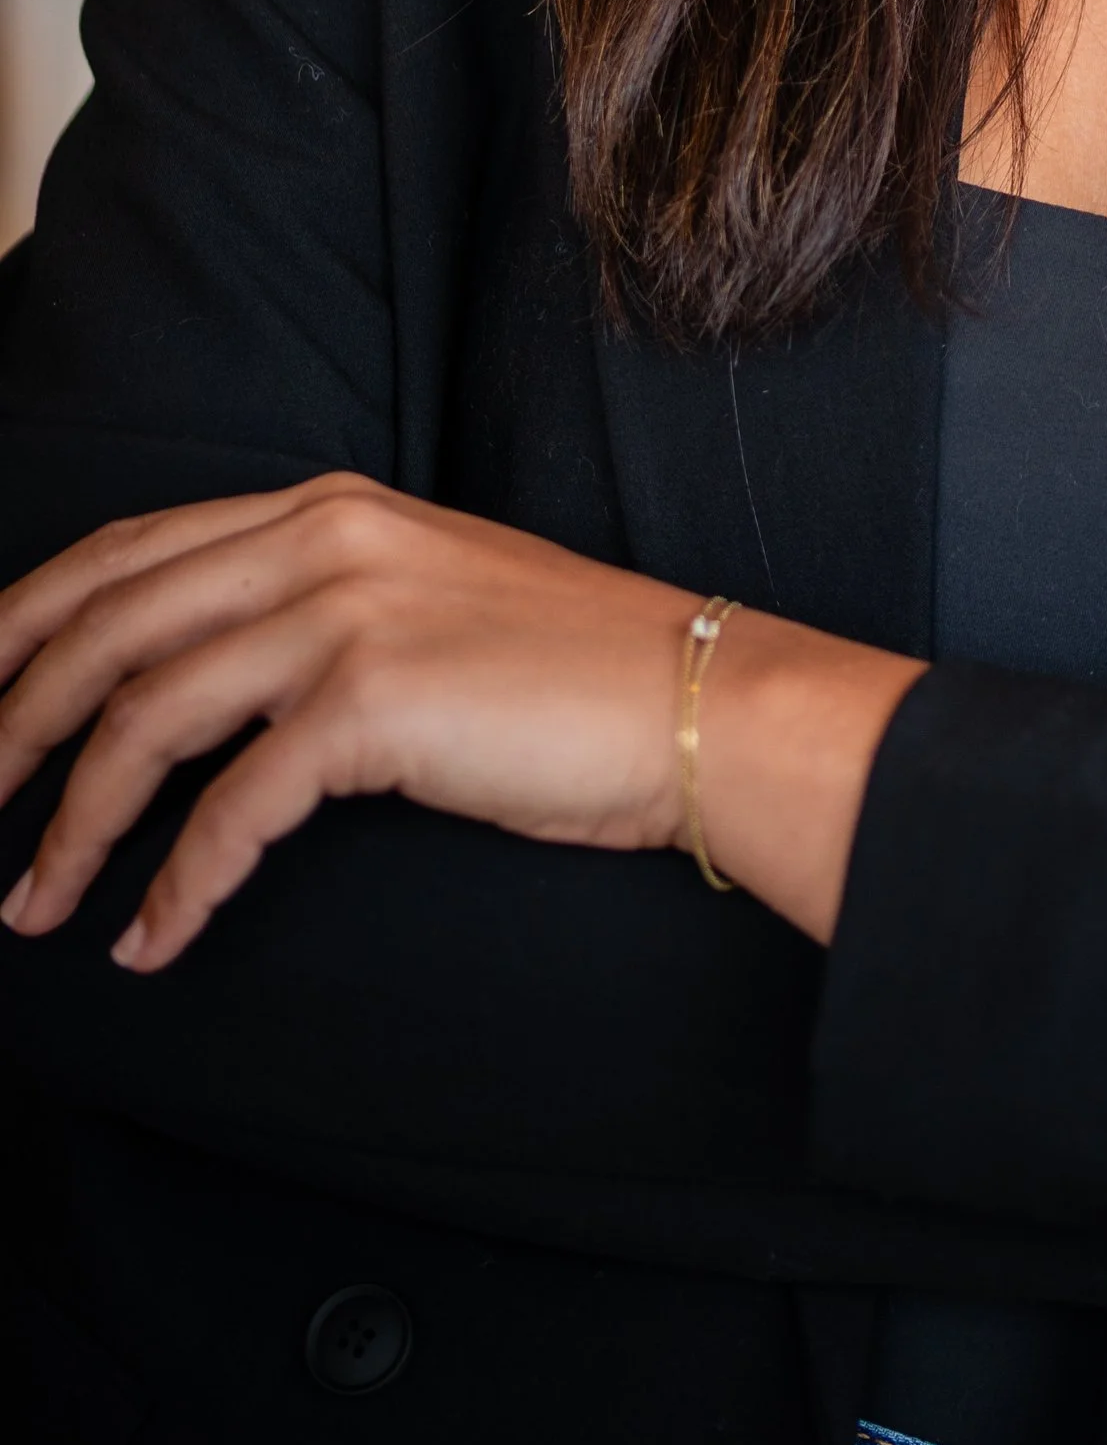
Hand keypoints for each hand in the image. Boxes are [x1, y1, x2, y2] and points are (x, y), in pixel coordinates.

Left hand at [0, 475, 922, 966]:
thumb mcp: (426, 595)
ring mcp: (348, 613)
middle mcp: (323, 538)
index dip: (24, 621)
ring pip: (142, 717)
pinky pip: (228, 809)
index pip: (127, 550)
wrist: (699, 699)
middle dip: (7, 723)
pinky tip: (152, 940)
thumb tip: (191, 682)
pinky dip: (173, 885)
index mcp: (327, 504)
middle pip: (106, 626)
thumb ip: (314, 607)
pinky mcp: (376, 703)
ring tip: (32, 905)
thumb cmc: (571, 673)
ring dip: (69, 826)